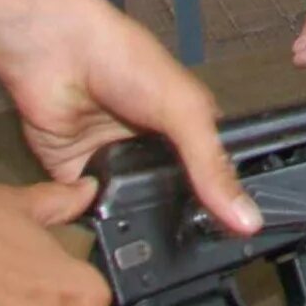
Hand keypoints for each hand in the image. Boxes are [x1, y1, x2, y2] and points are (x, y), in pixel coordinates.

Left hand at [0, 0, 259, 236]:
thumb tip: (247, 218)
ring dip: (133, 221)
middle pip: (173, 201)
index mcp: (187, 130)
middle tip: (186, 251)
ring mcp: (114, 163)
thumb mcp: (185, 111)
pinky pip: (88, 211)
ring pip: (131, 211)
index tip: (233, 243)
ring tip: (146, 241)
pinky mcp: (76, 175)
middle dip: (176, 221)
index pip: (213, 178)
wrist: (57, 53)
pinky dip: (94, 216)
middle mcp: (152, 149)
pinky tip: (104, 222)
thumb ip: (212, 167)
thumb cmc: (125, 60)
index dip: (223, 207)